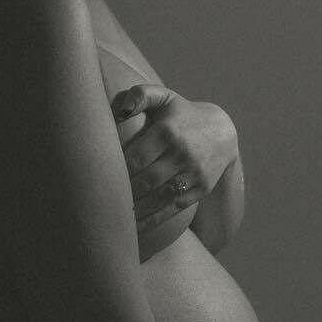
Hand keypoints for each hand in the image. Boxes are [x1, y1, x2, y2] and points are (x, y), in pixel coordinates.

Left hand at [111, 84, 238, 236]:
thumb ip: (140, 95)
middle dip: (124, 194)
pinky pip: (174, 208)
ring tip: (116, 217)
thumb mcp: (164, 97)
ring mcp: (194, 172)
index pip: (135, 157)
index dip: (116, 172)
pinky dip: (154, 219)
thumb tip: (120, 110)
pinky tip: (135, 226)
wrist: (222, 133)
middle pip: (146, 180)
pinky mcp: (202, 188)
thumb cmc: (180, 114)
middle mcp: (183, 152)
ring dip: (137, 211)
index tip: (99, 181)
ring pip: (160, 197)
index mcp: (168, 131)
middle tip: (102, 203)